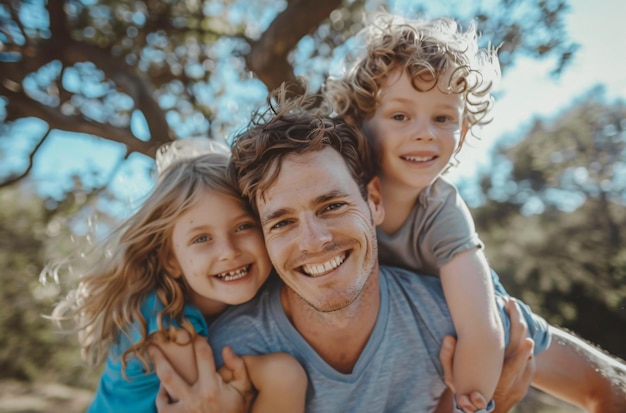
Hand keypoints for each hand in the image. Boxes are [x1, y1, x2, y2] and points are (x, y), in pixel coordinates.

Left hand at [149, 336, 253, 412]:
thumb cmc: (236, 409)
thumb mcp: (243, 388)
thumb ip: (238, 367)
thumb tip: (226, 348)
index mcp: (211, 388)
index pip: (203, 356)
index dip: (199, 341)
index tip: (195, 335)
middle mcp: (193, 399)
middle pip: (169, 374)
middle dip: (158, 357)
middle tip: (150, 345)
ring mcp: (183, 412)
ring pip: (163, 390)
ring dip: (157, 374)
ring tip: (153, 361)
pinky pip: (163, 407)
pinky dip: (161, 396)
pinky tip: (164, 389)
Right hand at [439, 298, 535, 412]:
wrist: (481, 411)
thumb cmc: (463, 390)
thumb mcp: (451, 376)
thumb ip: (447, 357)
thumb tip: (448, 336)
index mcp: (498, 381)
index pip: (514, 365)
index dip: (521, 349)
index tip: (522, 327)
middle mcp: (514, 382)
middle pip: (525, 351)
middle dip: (520, 325)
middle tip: (512, 305)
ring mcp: (522, 382)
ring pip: (529, 354)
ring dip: (521, 332)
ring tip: (512, 311)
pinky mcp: (525, 380)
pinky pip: (528, 358)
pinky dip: (523, 344)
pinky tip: (514, 329)